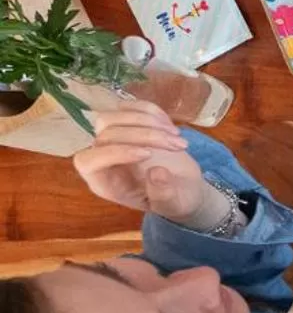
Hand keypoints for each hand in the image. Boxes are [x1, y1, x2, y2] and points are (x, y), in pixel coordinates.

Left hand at [72, 101, 217, 225]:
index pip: (89, 162)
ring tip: (177, 135)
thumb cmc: (173, 199)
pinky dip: (150, 110)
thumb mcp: (173, 205)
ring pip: (111, 118)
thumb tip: (157, 172)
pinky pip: (127, 107)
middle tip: (179, 145)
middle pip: (105, 135)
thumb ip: (164, 195)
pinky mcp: (126, 123)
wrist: (182, 186)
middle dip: (146, 136)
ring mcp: (112, 138)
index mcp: (104, 183)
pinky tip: (170, 126)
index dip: (114, 153)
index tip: (149, 154)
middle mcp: (101, 158)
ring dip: (148, 121)